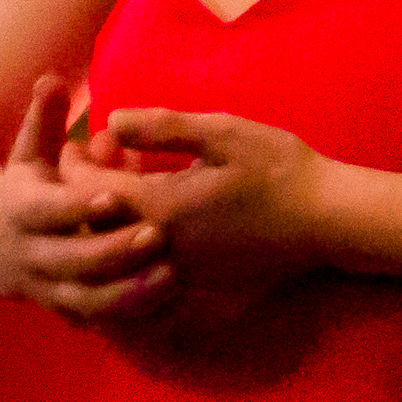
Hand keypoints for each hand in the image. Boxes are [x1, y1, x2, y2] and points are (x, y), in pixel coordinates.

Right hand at [0, 76, 175, 329]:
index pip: (50, 212)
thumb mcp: (28, 152)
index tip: (116, 195)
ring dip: (130, 292)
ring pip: (88, 301)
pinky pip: (102, 321)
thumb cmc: (24, 188)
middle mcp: (33, 255)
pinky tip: (173, 300)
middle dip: (114, 250)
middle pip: (72, 261)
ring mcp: (50, 289)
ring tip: (174, 275)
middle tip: (158, 234)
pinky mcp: (69, 311)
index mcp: (22, 210)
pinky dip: (134, 314)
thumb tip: (53, 78)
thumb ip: (45, 118)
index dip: (80, 206)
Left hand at [83, 105, 325, 305]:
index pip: (91, 191)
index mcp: (161, 208)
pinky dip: (139, 233)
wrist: (328, 222)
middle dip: (88, 191)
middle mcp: (161, 248)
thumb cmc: (279, 169)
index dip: (75, 165)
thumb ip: (162, 127)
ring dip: (114, 213)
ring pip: (122, 246)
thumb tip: (110, 121)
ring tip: (126, 177)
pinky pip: (149, 259)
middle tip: (98, 157)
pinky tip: (158, 206)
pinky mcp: (198, 281)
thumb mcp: (222, 133)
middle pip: (98, 224)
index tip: (72, 143)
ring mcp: (180, 270)